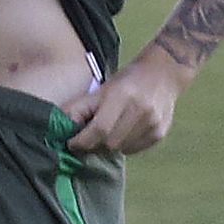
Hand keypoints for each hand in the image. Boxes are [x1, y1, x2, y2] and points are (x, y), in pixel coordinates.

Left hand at [61, 44, 190, 154]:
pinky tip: (123, 132)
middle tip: (88, 138)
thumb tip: (59, 126)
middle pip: (110, 143)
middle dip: (94, 144)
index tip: (71, 143)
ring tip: (107, 132)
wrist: (163, 73)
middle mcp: (140, 111)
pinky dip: (124, 146)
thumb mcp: (101, 89)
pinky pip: (134, 150)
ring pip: (121, 149)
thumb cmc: (126, 81)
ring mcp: (152, 124)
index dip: (82, 140)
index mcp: (122, 96)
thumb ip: (80, 107)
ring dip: (109, 145)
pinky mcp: (160, 133)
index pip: (99, 129)